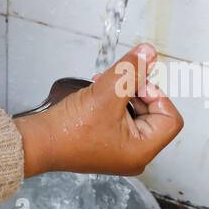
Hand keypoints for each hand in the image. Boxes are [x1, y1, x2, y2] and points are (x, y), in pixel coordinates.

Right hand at [13, 43, 182, 178]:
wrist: (39, 142)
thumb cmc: (70, 129)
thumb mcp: (106, 92)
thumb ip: (131, 70)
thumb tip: (149, 53)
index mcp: (142, 151)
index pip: (170, 117)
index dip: (155, 94)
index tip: (134, 84)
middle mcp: (136, 155)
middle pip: (155, 114)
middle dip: (137, 91)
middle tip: (117, 82)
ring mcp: (121, 151)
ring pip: (138, 113)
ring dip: (124, 93)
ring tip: (104, 85)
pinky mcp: (108, 144)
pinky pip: (123, 119)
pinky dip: (114, 103)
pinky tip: (99, 93)